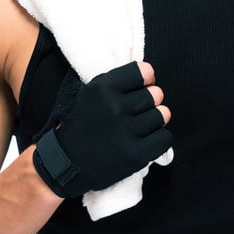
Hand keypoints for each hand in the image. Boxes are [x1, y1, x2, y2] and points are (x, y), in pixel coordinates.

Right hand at [33, 61, 171, 197]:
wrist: (68, 162)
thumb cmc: (84, 124)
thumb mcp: (91, 93)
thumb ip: (118, 82)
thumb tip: (150, 74)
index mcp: (102, 88)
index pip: (145, 71)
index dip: (146, 79)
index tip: (140, 87)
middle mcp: (114, 108)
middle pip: (156, 94)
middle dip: (150, 101)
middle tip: (135, 112)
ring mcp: (126, 132)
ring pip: (162, 115)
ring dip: (154, 120)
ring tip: (140, 126)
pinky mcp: (135, 155)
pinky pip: (165, 137)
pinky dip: (159, 139)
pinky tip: (145, 140)